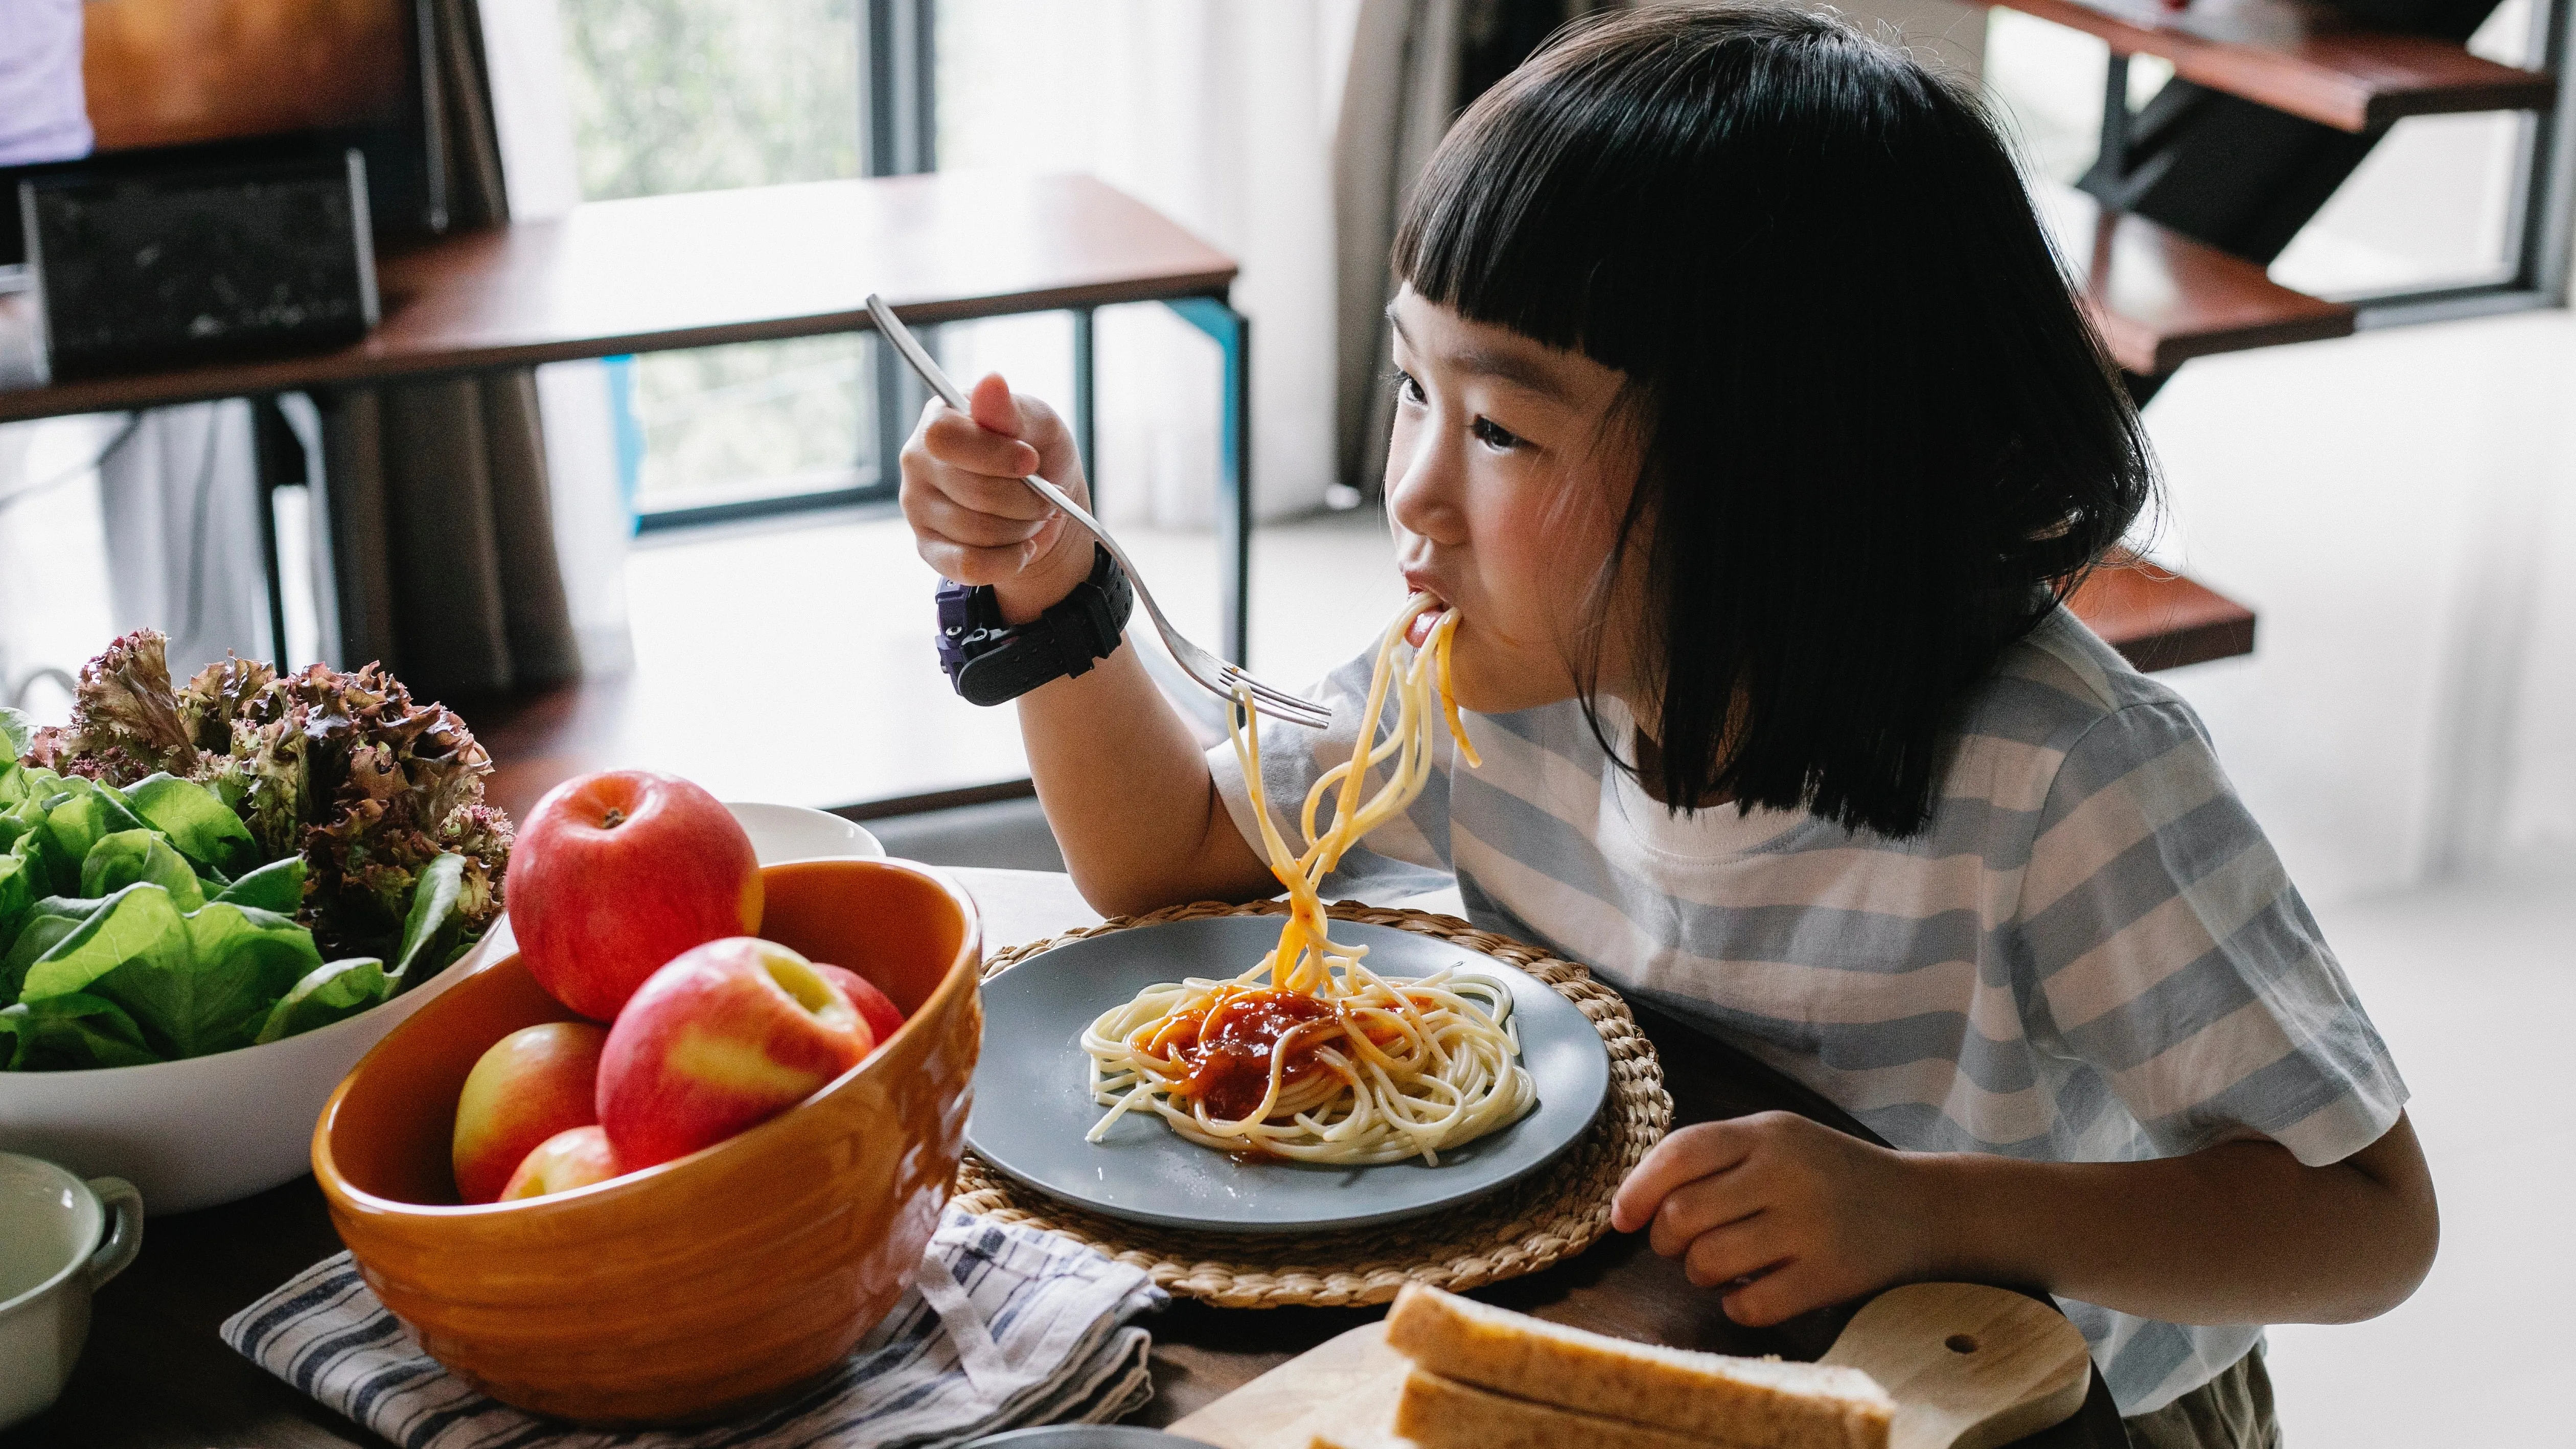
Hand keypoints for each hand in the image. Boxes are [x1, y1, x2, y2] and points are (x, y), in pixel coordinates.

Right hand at [900, 372, 1097, 623]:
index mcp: (937, 420)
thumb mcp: (1035, 422)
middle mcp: (917, 463)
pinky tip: (1022, 547)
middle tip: (1051, 497)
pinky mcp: (928, 549)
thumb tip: (991, 381)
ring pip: (977, 533)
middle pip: (973, 492)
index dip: (995, 455)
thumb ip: (1010, 410)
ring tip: (1036, 517)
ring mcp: (917, 508)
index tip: (1032, 461)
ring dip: (1023, 529)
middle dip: (1028, 500)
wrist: (1041, 505)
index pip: (945, 437)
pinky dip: (1009, 561)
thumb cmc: (1033, 451)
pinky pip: (968, 566)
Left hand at [1609, 1112, 1937, 1325]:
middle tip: (1683, 1244)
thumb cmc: (1829, 1174)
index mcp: (1767, 1133)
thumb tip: (1633, 1202)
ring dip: (1699, 1274)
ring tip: (1721, 1266)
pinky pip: (1748, 1306)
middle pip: (1682, 1214)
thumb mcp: (1777, 1139)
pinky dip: (1736, 1305)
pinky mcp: (1828, 1277)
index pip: (1679, 1153)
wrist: (1920, 1207)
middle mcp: (1786, 1174)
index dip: (1637, 1190)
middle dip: (1666, 1239)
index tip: (1624, 1217)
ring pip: (1707, 1262)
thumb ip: (1713, 1156)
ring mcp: (1809, 1227)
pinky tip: (1752, 1290)